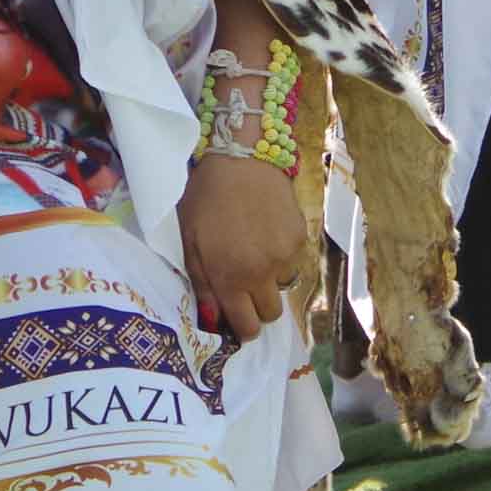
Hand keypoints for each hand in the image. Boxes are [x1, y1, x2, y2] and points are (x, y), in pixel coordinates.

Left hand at [179, 153, 301, 342]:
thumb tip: (213, 320)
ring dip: (270, 281)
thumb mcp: (190, 243)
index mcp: (231, 277)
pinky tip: (266, 234)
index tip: (238, 322)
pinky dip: (281, 257)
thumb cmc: (205, 201)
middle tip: (244, 290)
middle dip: (258, 309)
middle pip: (272, 314)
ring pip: (284, 287)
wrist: (241, 160)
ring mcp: (286, 255)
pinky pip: (293, 262)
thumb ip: (202, 285)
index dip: (243, 330)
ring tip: (254, 255)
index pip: (248, 326)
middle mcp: (263, 272)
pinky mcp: (300, 237)